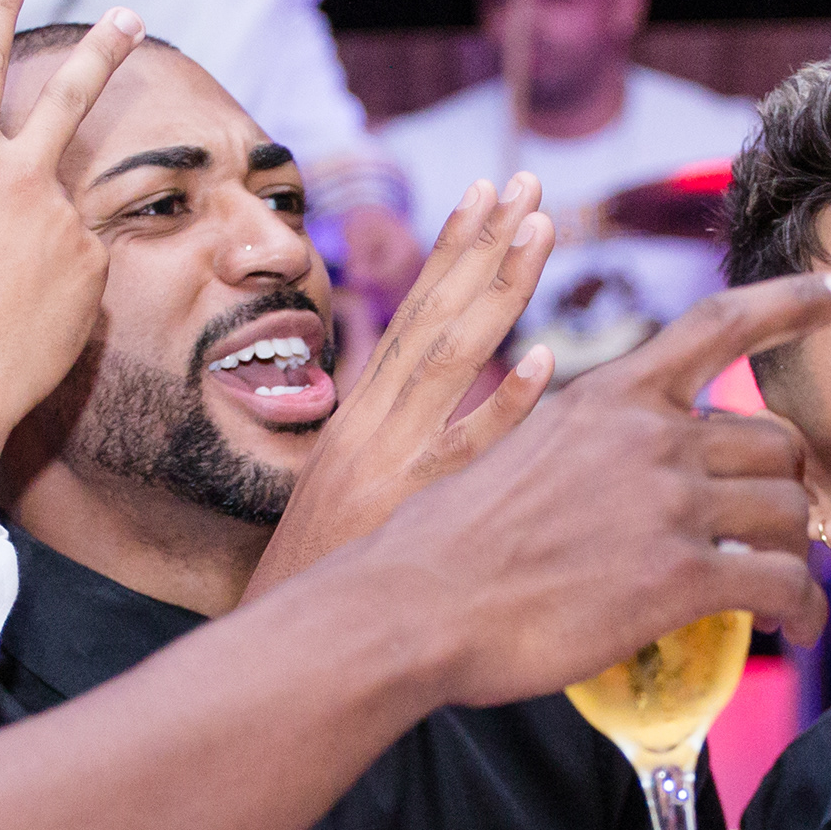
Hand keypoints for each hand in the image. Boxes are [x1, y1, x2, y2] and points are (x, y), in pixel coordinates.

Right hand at [0, 0, 143, 515]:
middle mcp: (18, 178)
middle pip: (70, 94)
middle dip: (102, 48)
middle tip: (131, 14)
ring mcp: (64, 220)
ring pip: (61, 214)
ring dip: (40, 250)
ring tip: (6, 298)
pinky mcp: (95, 263)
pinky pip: (79, 263)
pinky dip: (58, 288)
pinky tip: (28, 322)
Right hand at [252, 175, 554, 593]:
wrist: (285, 649)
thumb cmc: (328, 582)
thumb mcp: (352, 494)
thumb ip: (397, 444)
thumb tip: (435, 402)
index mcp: (360, 416)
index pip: (412, 314)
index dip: (451, 250)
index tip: (488, 192)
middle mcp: (373, 424)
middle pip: (432, 316)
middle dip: (481, 245)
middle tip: (525, 181)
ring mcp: (392, 464)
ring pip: (448, 361)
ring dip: (497, 291)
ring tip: (541, 228)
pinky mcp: (414, 513)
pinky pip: (467, 453)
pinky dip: (505, 406)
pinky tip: (545, 363)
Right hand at [358, 271, 830, 709]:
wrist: (416, 604)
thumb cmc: (449, 546)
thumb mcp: (519, 451)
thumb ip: (589, 444)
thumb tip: (623, 470)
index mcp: (611, 396)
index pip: (720, 324)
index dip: (793, 301)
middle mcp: (650, 436)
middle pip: (775, 441)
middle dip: (788, 489)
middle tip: (778, 532)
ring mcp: (668, 504)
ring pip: (788, 513)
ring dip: (796, 555)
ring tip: (779, 593)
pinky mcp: (677, 576)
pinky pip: (779, 583)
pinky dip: (799, 610)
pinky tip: (789, 629)